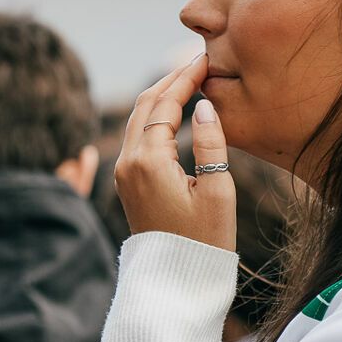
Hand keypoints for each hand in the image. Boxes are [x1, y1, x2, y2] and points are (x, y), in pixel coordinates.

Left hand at [115, 54, 235, 248]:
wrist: (175, 282)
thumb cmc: (204, 242)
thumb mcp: (218, 191)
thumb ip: (211, 143)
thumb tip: (203, 105)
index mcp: (148, 161)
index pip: (165, 104)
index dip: (186, 78)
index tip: (207, 59)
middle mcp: (127, 163)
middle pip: (145, 105)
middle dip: (170, 80)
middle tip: (199, 63)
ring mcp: (123, 173)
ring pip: (138, 119)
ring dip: (161, 96)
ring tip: (189, 79)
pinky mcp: (127, 182)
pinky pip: (137, 137)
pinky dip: (154, 116)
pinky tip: (176, 110)